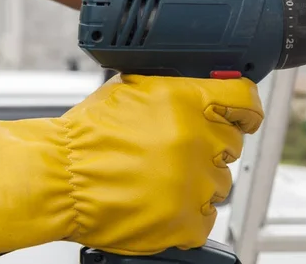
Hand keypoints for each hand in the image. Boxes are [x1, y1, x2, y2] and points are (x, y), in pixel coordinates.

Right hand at [0, 75, 262, 255]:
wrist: (59, 179)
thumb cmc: (91, 136)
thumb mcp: (135, 89)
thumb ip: (179, 87)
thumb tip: (210, 85)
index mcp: (190, 103)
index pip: (246, 101)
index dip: (245, 110)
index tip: (244, 118)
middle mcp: (199, 141)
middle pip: (232, 145)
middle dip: (210, 147)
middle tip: (178, 152)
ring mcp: (195, 184)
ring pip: (220, 182)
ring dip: (198, 181)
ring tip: (162, 179)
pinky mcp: (185, 222)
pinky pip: (207, 218)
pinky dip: (190, 214)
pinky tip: (165, 203)